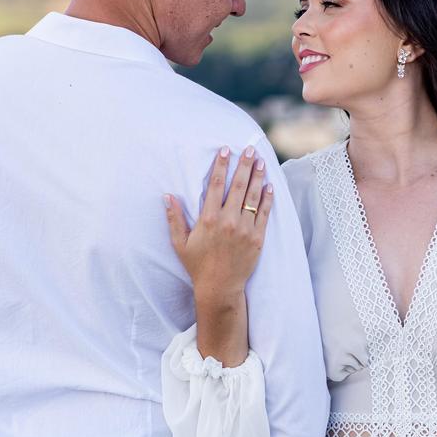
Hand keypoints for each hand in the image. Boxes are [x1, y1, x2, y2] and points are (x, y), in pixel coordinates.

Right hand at [164, 145, 273, 303]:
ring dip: (258, 177)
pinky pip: (264, 213)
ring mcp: (245, 229)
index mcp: (208, 219)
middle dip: (244, 165)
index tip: (225, 150)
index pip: (215, 185)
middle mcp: (228, 221)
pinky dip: (267, 198)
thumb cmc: (197, 265)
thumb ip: (174, 219)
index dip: (220, 165)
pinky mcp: (258, 238)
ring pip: (253, 197)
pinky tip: (269, 185)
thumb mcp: (180, 243)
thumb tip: (167, 196)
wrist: (220, 287)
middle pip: (238, 186)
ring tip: (262, 161)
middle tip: (250, 149)